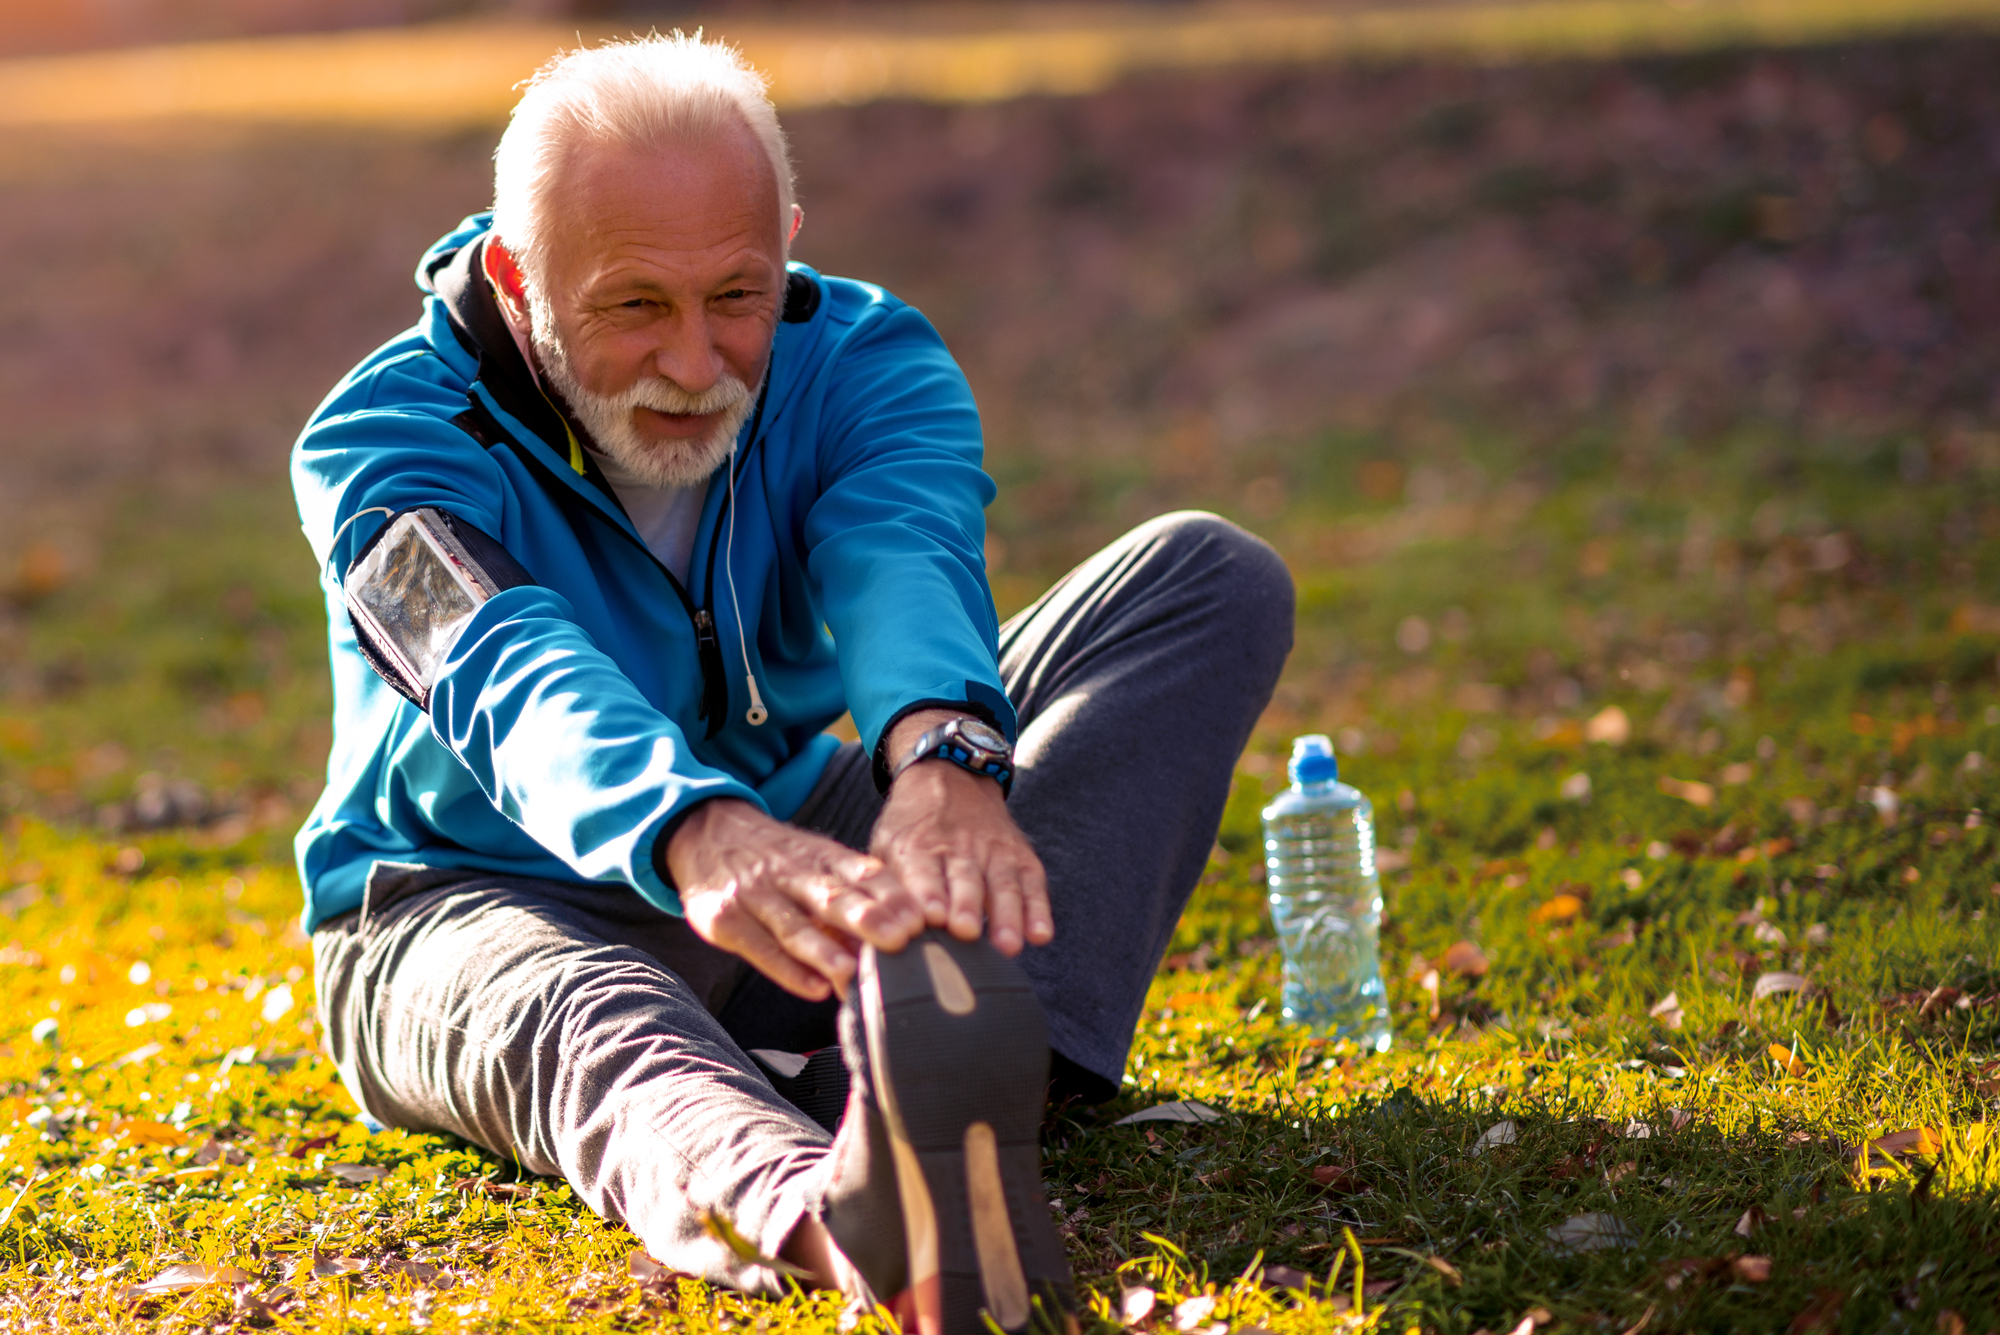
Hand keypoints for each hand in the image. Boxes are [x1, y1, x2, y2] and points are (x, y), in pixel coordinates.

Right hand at [667, 799, 923, 999]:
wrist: (705, 831)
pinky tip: (814, 988)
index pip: (862, 874)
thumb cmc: (775, 859)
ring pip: (794, 927)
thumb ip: (851, 895)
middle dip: (867, 919)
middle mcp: (790, 873)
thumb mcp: (814, 861)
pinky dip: (788, 970)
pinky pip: (760, 948)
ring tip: (852, 974)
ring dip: (825, 952)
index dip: (890, 897)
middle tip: (899, 941)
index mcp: (821, 857)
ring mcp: (754, 895)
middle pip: (831, 897)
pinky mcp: (725, 920)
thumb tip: (894, 939)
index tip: (919, 921)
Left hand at [871, 711, 1053, 954]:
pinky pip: (1033, 884)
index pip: (923, 871)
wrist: (950, 776)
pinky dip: (1039, 910)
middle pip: (964, 879)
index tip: (931, 918)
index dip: (927, 893)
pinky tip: (1041, 936)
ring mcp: (993, 850)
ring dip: (1006, 915)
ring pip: (1002, 883)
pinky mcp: (1019, 855)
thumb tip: (872, 934)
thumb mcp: (885, 844)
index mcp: (917, 846)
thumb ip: (884, 885)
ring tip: (1008, 946)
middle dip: (965, 906)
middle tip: (964, 932)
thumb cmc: (910, 828)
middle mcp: (957, 847)